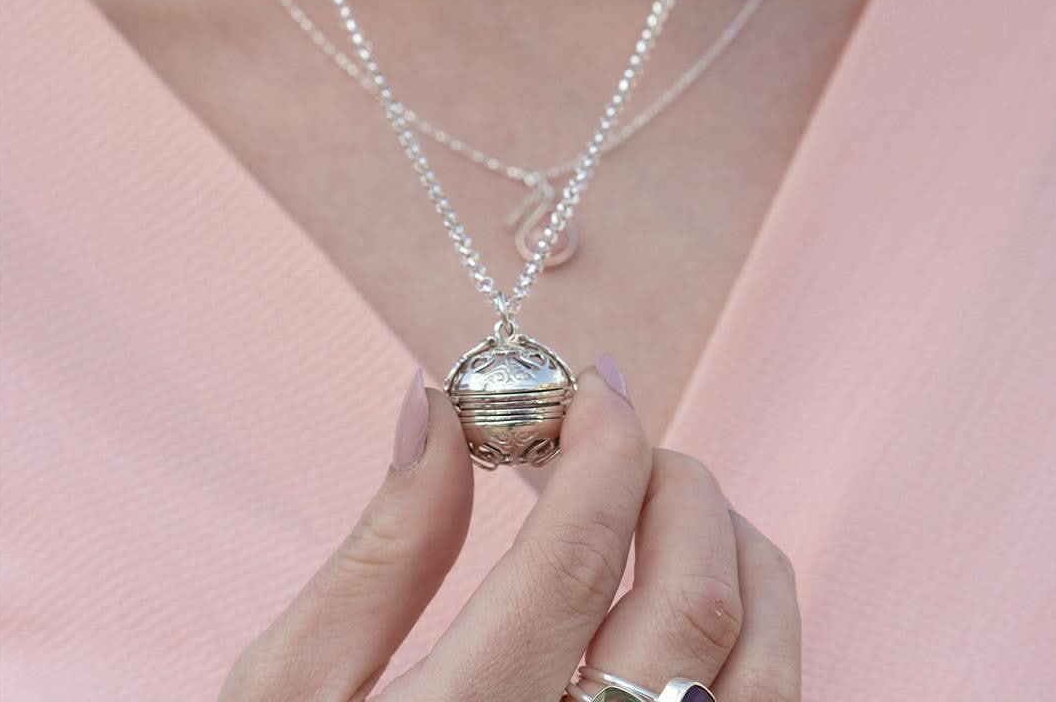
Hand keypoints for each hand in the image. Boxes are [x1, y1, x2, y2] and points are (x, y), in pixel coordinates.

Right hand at [218, 365, 800, 701]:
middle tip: (620, 438)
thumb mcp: (293, 685)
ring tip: (667, 497)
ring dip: (734, 547)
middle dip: (673, 481)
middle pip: (693, 599)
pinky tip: (691, 587)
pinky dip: (754, 626)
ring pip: (762, 666)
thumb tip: (439, 408)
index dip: (603, 443)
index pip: (578, 555)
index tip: (593, 384)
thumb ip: (381, 546)